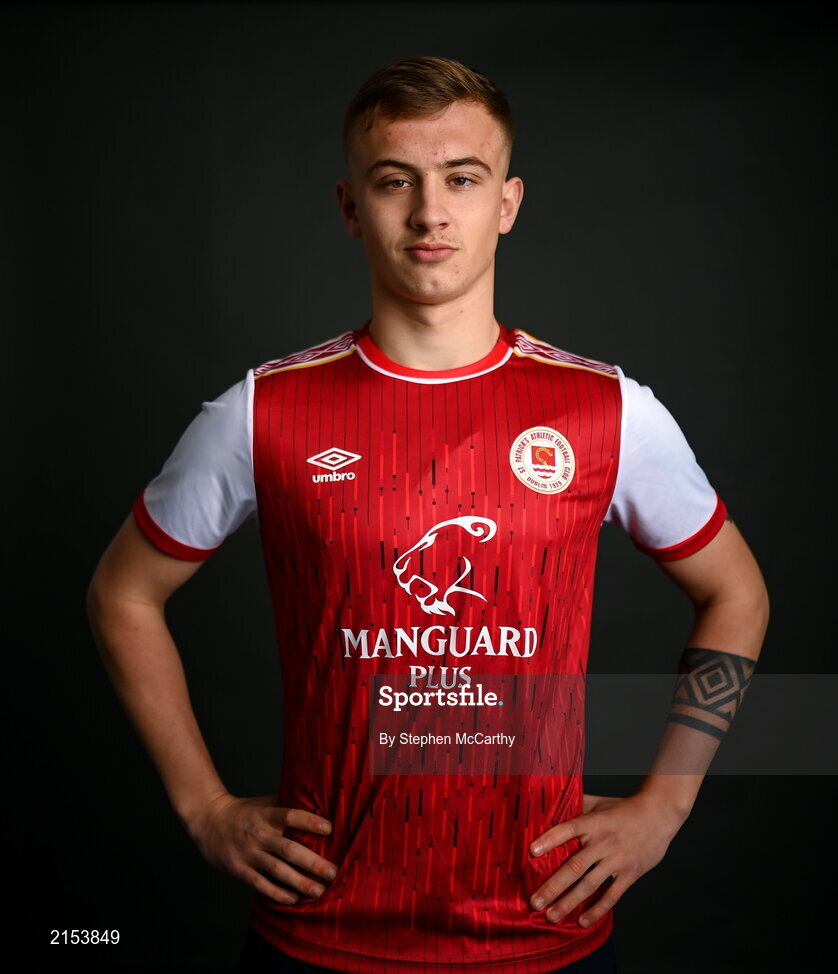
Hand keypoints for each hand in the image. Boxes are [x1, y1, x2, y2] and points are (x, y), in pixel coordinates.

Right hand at [187, 792, 338, 904]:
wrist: (208, 821)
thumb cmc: (243, 811)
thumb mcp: (264, 802)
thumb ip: (287, 801)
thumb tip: (317, 798)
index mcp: (267, 815)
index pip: (290, 815)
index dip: (309, 822)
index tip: (329, 829)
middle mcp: (259, 834)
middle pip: (289, 849)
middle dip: (313, 862)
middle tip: (333, 872)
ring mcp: (249, 853)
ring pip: (277, 870)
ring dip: (300, 882)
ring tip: (318, 891)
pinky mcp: (239, 869)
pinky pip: (260, 884)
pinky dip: (277, 893)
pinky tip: (294, 899)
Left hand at [528, 791, 685, 927]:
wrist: (658, 815)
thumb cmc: (623, 808)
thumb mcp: (599, 802)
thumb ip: (576, 804)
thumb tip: (551, 801)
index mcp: (593, 822)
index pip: (568, 830)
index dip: (550, 839)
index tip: (532, 851)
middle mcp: (603, 842)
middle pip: (575, 866)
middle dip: (553, 886)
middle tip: (535, 902)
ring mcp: (617, 860)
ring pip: (590, 885)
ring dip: (569, 902)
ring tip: (552, 915)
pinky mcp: (630, 874)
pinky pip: (611, 896)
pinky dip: (597, 910)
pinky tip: (582, 921)